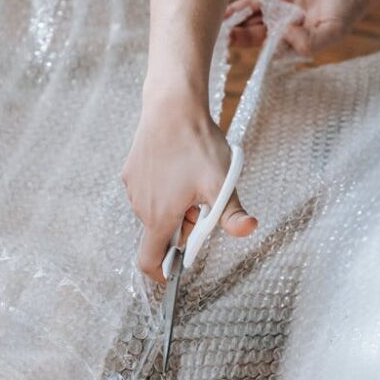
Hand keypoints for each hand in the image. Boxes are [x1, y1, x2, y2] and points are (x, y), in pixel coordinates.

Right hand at [120, 92, 256, 283]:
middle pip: (161, 234)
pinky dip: (165, 189)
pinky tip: (180, 165)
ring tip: (193, 179)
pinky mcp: (131, 171)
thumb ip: (232, 214)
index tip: (177, 270)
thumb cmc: (195, 145)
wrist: (171, 106)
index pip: (149, 261)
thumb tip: (248, 230)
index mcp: (159, 217)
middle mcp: (140, 206)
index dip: (162, 273)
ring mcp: (133, 188)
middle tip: (204, 202)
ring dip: (175, 207)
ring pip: (156, 211)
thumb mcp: (221, 183)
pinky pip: (149, 192)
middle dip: (184, 227)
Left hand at [225, 0, 373, 54]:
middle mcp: (286, 29)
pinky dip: (239, 7)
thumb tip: (279, 37)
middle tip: (217, 40)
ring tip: (214, 27)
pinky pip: (253, 1)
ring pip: (251, 20)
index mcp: (298, 43)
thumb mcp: (332, 32)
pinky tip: (223, 13)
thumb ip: (307, 42)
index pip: (269, 52)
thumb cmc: (348, 7)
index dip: (251, 54)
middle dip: (236, 39)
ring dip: (234, 24)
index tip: (234, 55)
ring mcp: (280, 10)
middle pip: (255, 38)